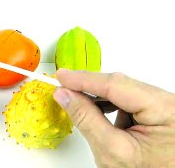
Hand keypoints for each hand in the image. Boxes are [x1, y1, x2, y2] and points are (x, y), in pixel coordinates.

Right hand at [53, 69, 174, 166]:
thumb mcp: (111, 149)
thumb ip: (86, 118)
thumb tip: (66, 95)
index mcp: (164, 109)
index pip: (116, 85)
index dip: (85, 80)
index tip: (62, 77)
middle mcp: (167, 102)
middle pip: (119, 85)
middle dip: (88, 86)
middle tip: (63, 86)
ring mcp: (161, 106)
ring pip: (121, 91)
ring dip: (97, 96)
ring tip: (76, 101)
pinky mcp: (155, 111)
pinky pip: (126, 100)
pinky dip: (108, 104)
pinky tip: (95, 110)